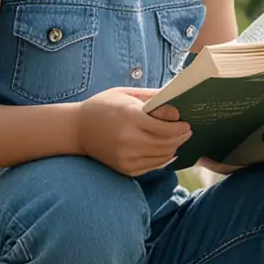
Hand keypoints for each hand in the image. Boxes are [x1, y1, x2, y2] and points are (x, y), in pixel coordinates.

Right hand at [78, 85, 192, 176]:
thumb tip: (176, 104)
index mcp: (130, 118)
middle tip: (188, 131)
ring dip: (174, 149)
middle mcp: (129, 140)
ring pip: (162, 157)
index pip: (165, 128)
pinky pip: (152, 166)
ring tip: (178, 140)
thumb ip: (152, 97)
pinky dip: (163, 160)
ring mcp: (126, 157)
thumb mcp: (126, 94)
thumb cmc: (102, 106)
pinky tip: (167, 152)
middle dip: (181, 138)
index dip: (180, 127)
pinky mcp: (125, 168)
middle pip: (166, 144)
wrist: (76, 129)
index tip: (187, 123)